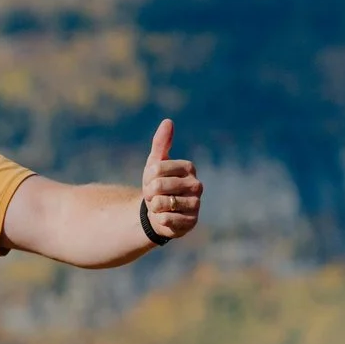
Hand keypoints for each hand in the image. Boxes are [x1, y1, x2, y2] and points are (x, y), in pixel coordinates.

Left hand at [140, 119, 202, 241]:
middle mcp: (197, 185)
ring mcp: (196, 204)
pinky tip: (164, 217)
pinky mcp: (191, 222)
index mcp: (189, 167)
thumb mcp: (155, 163)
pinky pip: (166, 219)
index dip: (148, 177)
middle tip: (154, 195)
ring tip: (159, 206)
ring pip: (162, 203)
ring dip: (154, 206)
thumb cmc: (158, 184)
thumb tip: (168, 121)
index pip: (157, 168)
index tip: (152, 180)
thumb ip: (161, 143)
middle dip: (149, 192)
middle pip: (159, 186)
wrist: (158, 212)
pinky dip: (159, 219)